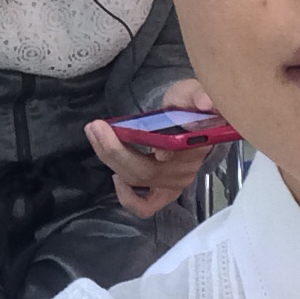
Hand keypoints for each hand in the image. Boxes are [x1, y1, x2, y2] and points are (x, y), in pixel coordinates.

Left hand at [85, 79, 215, 217]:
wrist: (195, 120)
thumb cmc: (189, 106)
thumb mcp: (191, 92)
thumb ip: (195, 94)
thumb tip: (204, 102)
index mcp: (194, 145)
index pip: (168, 153)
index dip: (135, 146)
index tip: (106, 127)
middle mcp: (185, 170)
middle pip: (144, 170)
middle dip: (113, 150)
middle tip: (94, 127)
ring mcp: (175, 184)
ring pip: (137, 181)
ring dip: (111, 160)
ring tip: (95, 135)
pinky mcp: (165, 192)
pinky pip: (146, 206)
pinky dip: (128, 198)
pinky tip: (115, 177)